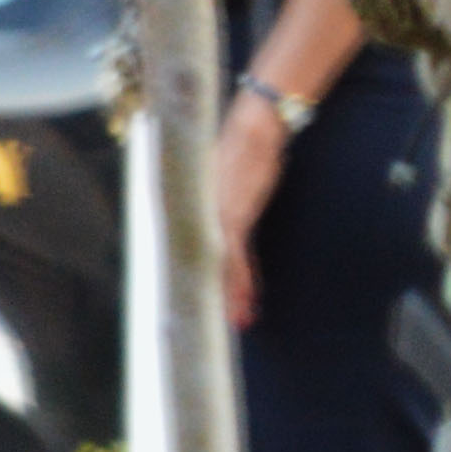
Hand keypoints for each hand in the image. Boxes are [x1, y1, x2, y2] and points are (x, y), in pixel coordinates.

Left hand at [213, 86, 288, 330]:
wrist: (256, 128)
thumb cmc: (246, 146)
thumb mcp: (228, 177)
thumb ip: (222, 197)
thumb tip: (225, 215)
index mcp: (196, 206)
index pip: (194, 252)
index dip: (201, 280)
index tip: (207, 301)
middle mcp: (199, 214)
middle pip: (204, 265)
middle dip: (214, 297)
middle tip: (220, 323)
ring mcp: (214, 217)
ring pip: (219, 268)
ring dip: (231, 296)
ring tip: (239, 320)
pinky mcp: (233, 216)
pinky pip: (236, 258)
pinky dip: (242, 281)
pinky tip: (247, 299)